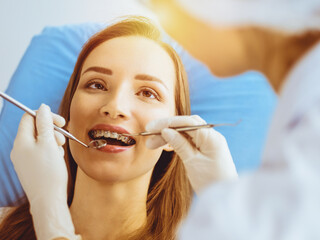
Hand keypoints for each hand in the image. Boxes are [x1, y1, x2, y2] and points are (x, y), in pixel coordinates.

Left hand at [11, 104, 79, 239]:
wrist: (48, 199)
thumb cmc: (49, 172)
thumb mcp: (49, 143)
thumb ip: (45, 123)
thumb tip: (42, 107)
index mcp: (21, 141)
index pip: (29, 118)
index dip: (45, 116)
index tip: (60, 121)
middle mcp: (19, 149)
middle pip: (35, 129)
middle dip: (51, 130)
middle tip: (62, 138)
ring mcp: (24, 159)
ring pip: (40, 141)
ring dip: (53, 141)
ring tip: (60, 152)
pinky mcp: (30, 167)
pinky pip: (41, 152)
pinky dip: (51, 151)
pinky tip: (57, 160)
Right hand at [146, 115, 237, 192]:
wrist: (225, 199)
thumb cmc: (211, 182)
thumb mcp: (192, 162)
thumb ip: (179, 144)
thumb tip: (166, 130)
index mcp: (211, 137)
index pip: (187, 122)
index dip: (167, 123)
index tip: (151, 127)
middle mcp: (211, 136)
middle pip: (185, 125)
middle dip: (166, 128)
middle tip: (149, 136)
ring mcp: (209, 142)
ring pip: (186, 132)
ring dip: (169, 135)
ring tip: (152, 144)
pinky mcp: (206, 149)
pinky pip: (189, 139)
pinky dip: (177, 141)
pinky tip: (165, 144)